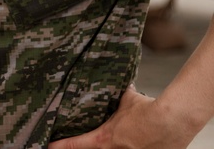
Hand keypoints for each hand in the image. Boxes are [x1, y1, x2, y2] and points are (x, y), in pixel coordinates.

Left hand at [47, 86, 193, 148]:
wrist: (175, 120)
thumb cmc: (149, 109)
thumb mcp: (126, 99)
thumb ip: (114, 94)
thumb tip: (110, 82)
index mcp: (105, 138)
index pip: (75, 145)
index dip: (59, 146)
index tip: (48, 145)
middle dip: (85, 147)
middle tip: (74, 141)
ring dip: (113, 145)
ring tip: (120, 136)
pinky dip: (131, 146)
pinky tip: (138, 139)